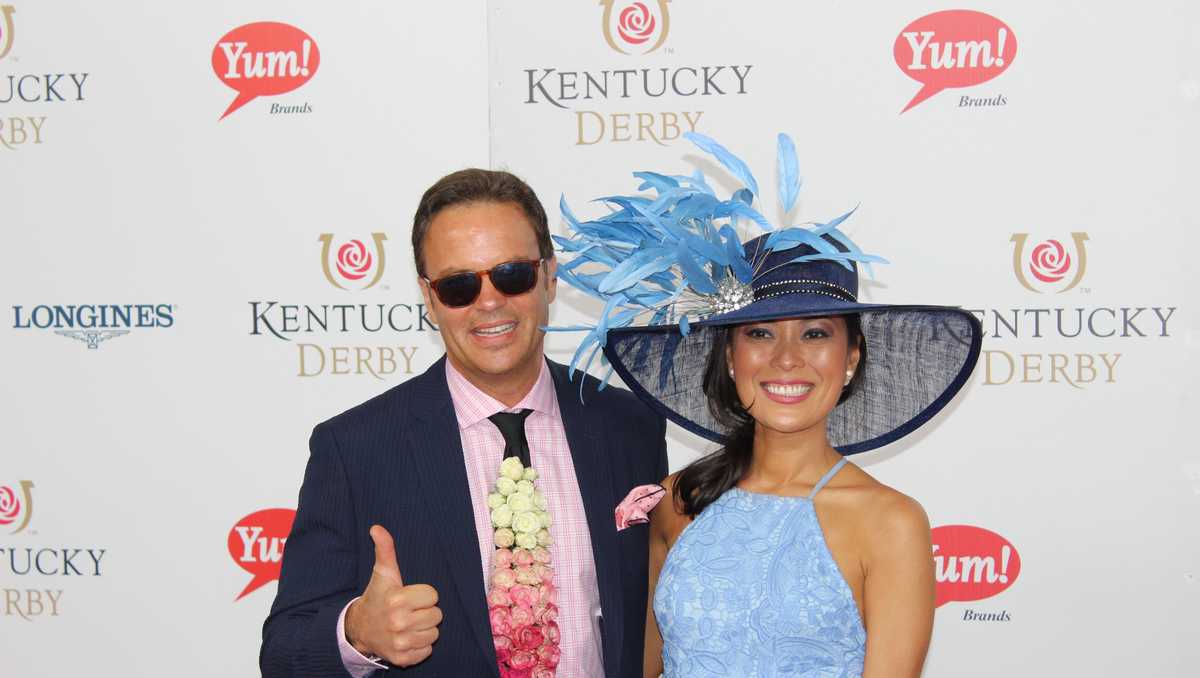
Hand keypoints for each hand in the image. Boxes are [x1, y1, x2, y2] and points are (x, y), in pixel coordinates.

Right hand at [345, 525, 441, 666]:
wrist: (360, 629)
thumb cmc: (377, 597)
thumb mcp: (382, 573)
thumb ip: (385, 549)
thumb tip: (377, 527)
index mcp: (397, 599)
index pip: (433, 596)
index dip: (424, 595)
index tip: (409, 596)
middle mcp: (398, 623)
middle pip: (437, 616)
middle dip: (426, 612)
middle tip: (409, 611)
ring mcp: (400, 643)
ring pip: (434, 634)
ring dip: (424, 629)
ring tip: (408, 624)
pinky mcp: (402, 659)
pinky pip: (427, 651)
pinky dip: (420, 646)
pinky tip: (407, 637)